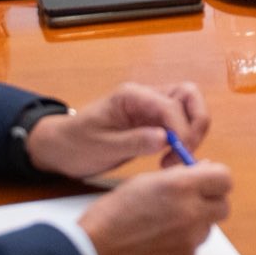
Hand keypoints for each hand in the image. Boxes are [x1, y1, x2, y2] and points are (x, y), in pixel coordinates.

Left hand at [26, 81, 211, 178]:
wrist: (60, 147)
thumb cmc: (76, 145)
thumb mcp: (102, 147)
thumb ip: (134, 141)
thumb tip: (165, 139)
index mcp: (131, 96)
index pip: (170, 105)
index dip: (181, 130)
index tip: (179, 156)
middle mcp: (145, 95)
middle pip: (189, 96)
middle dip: (194, 125)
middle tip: (184, 153)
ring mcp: (151, 106)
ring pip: (189, 107)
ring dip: (192, 131)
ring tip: (176, 159)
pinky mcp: (153, 120)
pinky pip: (180, 122)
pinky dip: (184, 138)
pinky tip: (169, 158)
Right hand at [77, 163, 233, 254]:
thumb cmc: (110, 216)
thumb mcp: (142, 182)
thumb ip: (178, 175)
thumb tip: (204, 169)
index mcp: (180, 187)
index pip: (225, 178)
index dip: (216, 179)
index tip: (207, 182)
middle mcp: (190, 214)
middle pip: (222, 206)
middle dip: (209, 202)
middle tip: (188, 203)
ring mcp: (189, 243)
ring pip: (207, 229)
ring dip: (194, 225)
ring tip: (162, 226)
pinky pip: (193, 251)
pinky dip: (181, 247)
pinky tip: (157, 245)